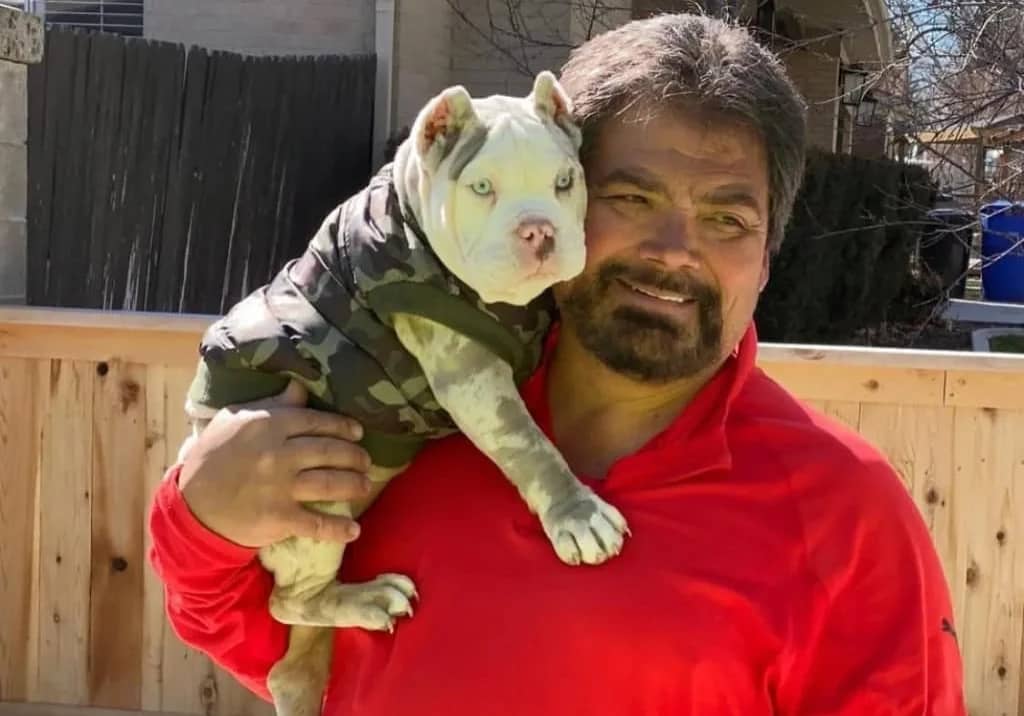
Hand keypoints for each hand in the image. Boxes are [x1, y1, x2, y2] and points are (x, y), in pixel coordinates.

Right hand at [178, 380, 371, 547]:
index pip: (316, 421)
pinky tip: (354, 529)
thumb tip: (300, 386)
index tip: (357, 433)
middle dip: (355, 456)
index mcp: (268, 425)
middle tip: (366, 461)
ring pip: (331, 483)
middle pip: (330, 451)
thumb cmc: (213, 457)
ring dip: (354, 484)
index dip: (342, 427)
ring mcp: (281, 487)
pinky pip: (318, 523)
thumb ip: (272, 405)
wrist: (191, 506)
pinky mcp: (280, 518)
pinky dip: (339, 528)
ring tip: (365, 485)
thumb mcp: (236, 421)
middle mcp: (278, 454)